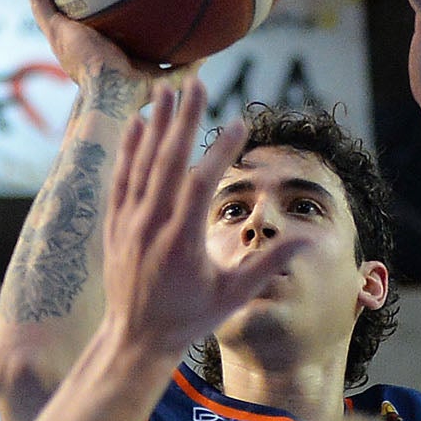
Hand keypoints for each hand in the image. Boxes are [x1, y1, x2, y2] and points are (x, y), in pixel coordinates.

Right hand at [19, 0, 187, 95]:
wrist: (112, 96)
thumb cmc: (136, 91)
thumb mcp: (166, 73)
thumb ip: (186, 63)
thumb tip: (211, 50)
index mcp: (98, 51)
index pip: (93, 27)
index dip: (91, 13)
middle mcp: (76, 41)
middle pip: (65, 11)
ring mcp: (61, 35)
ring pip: (44, 2)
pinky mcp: (54, 30)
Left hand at [99, 81, 313, 358]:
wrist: (134, 338)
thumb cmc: (189, 318)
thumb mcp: (234, 297)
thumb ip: (268, 264)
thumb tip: (306, 240)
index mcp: (182, 243)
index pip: (201, 185)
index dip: (220, 151)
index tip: (240, 123)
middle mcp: (150, 226)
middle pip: (167, 162)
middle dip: (184, 119)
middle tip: (198, 82)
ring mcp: (128, 223)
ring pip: (142, 163)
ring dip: (157, 123)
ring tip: (168, 87)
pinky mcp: (114, 223)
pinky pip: (121, 177)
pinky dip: (130, 148)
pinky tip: (139, 123)